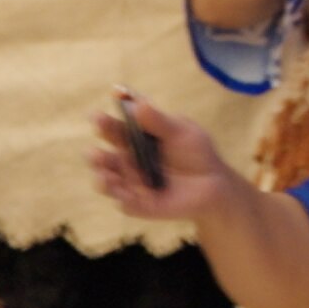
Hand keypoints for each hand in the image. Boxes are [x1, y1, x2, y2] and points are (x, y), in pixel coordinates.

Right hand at [86, 94, 240, 225]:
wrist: (212, 184)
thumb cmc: (195, 153)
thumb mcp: (181, 132)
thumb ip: (159, 122)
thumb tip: (140, 104)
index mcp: (134, 139)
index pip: (114, 129)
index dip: (103, 123)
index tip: (96, 117)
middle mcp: (126, 161)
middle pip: (103, 157)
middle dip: (95, 155)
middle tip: (96, 152)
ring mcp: (130, 183)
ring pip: (106, 181)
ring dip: (101, 177)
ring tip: (105, 173)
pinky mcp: (137, 204)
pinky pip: (124, 202)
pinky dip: (121, 197)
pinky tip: (124, 193)